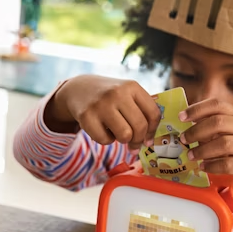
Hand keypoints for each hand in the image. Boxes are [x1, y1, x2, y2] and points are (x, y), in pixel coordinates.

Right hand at [45, 75, 160, 148]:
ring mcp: (101, 104)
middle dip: (138, 140)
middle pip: (140, 127)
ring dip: (122, 139)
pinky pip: (105, 140)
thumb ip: (142, 111)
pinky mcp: (86, 116)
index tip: (148, 140)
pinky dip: (106, 140)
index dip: (152, 131)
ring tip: (117, 132)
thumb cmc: (110, 97)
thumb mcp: (127, 94)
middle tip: (133, 145)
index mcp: (132, 86)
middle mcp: (117, 93)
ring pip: (124, 135)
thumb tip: (148, 141)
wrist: (79, 89)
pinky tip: (102, 130)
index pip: (153, 113)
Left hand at [179, 99, 232, 209]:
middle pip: (217, 123)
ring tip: (191, 156)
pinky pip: (228, 164)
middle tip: (183, 139)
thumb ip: (215, 124)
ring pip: (222, 144)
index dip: (197, 109)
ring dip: (202, 150)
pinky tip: (204, 166)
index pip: (217, 105)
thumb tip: (186, 125)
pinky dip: (212, 166)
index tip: (181, 117)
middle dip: (196, 131)